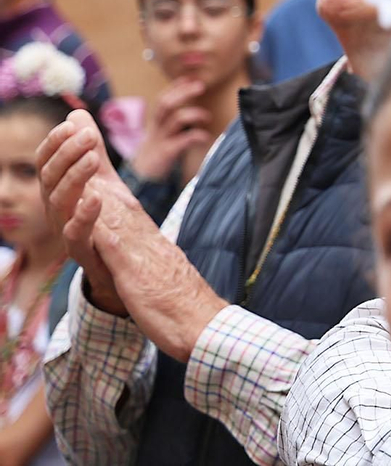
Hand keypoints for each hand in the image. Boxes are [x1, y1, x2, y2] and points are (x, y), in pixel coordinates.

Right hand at [37, 110, 126, 314]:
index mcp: (59, 191)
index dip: (54, 143)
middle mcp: (57, 211)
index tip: (70, 124)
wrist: (122, 266)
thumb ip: (90, 148)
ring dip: (75, 178)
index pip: (47, 163)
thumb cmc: (109, 219)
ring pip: (59, 204)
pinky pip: (76, 234)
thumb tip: (77, 113)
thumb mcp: (103, 178)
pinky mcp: (83, 252)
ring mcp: (67, 232)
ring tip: (93, 157)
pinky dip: (85, 215)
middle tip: (89, 136)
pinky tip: (98, 196)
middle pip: (50, 179)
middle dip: (66, 155)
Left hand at [87, 176, 225, 362]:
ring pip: (119, 223)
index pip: (131, 217)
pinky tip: (90, 218)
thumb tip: (151, 259)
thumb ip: (158, 267)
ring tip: (82, 177)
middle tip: (86, 162)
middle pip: (123, 211)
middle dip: (103, 187)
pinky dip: (104, 233)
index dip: (113, 197)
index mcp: (157, 249)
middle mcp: (151, 247)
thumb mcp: (169, 282)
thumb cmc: (190, 312)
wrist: (207, 329)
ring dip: (100, 199)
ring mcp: (144, 259)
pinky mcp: (137, 277)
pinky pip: (117, 252)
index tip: (98, 178)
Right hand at [129, 77, 211, 180]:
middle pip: (166, 104)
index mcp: (156, 124)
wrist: (139, 182)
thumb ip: (174, 125)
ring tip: (206, 116)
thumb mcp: (162, 138)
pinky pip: (181, 141)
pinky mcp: (165, 153)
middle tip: (200, 86)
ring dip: (193, 114)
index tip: (189, 77)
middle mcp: (156, 129)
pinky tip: (205, 137)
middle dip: (183, 92)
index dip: (175, 87)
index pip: (163, 99)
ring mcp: (160, 140)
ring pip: (174, 119)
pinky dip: (195, 136)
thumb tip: (194, 113)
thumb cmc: (156, 156)